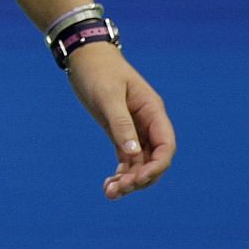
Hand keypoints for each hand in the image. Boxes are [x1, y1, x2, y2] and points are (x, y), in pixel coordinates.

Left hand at [64, 42, 175, 198]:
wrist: (84, 55)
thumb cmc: (98, 70)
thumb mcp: (107, 95)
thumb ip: (121, 123)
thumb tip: (133, 154)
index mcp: (153, 111)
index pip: (165, 146)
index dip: (157, 166)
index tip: (138, 179)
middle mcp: (148, 123)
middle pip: (154, 160)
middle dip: (140, 178)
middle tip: (118, 190)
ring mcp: (135, 129)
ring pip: (140, 162)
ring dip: (129, 180)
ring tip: (110, 193)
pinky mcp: (120, 132)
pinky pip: (127, 159)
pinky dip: (121, 173)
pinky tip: (109, 185)